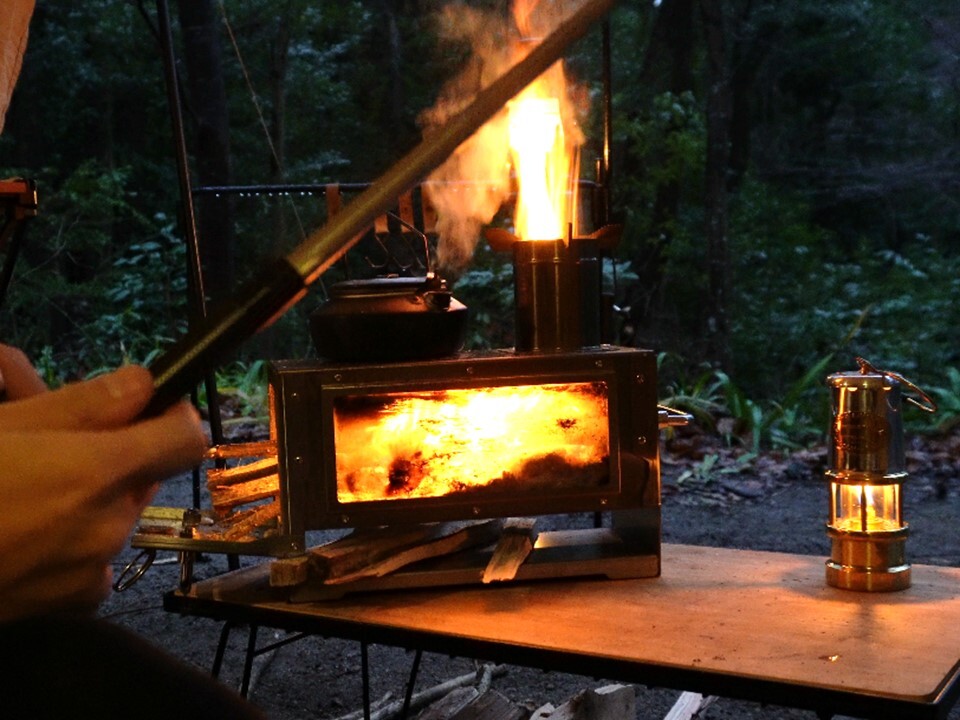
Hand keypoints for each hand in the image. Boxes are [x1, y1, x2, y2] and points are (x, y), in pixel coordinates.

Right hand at [0, 345, 207, 621]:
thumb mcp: (3, 426)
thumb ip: (83, 404)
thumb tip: (142, 383)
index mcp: (93, 475)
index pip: (184, 437)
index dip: (171, 414)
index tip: (150, 404)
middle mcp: (106, 525)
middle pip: (146, 471)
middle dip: (115, 451)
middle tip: (56, 440)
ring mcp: (92, 569)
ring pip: (119, 509)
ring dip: (92, 493)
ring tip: (27, 484)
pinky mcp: (72, 602)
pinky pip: (98, 555)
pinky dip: (76, 537)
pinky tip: (27, 527)